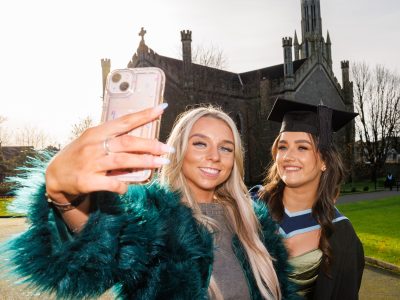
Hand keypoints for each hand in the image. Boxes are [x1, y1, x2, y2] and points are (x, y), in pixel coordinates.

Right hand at [45, 104, 171, 202]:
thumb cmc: (79, 156)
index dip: (144, 115)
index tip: (161, 108)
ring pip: (123, 161)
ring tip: (161, 163)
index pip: (124, 121)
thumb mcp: (92, 141)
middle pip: (128, 142)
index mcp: (97, 132)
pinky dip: (123, 185)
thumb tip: (141, 140)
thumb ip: (113, 139)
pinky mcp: (87, 181)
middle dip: (151, 145)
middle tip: (168, 149)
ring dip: (145, 162)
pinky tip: (128, 186)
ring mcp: (90, 163)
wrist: (54, 176)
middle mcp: (94, 145)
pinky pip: (112, 183)